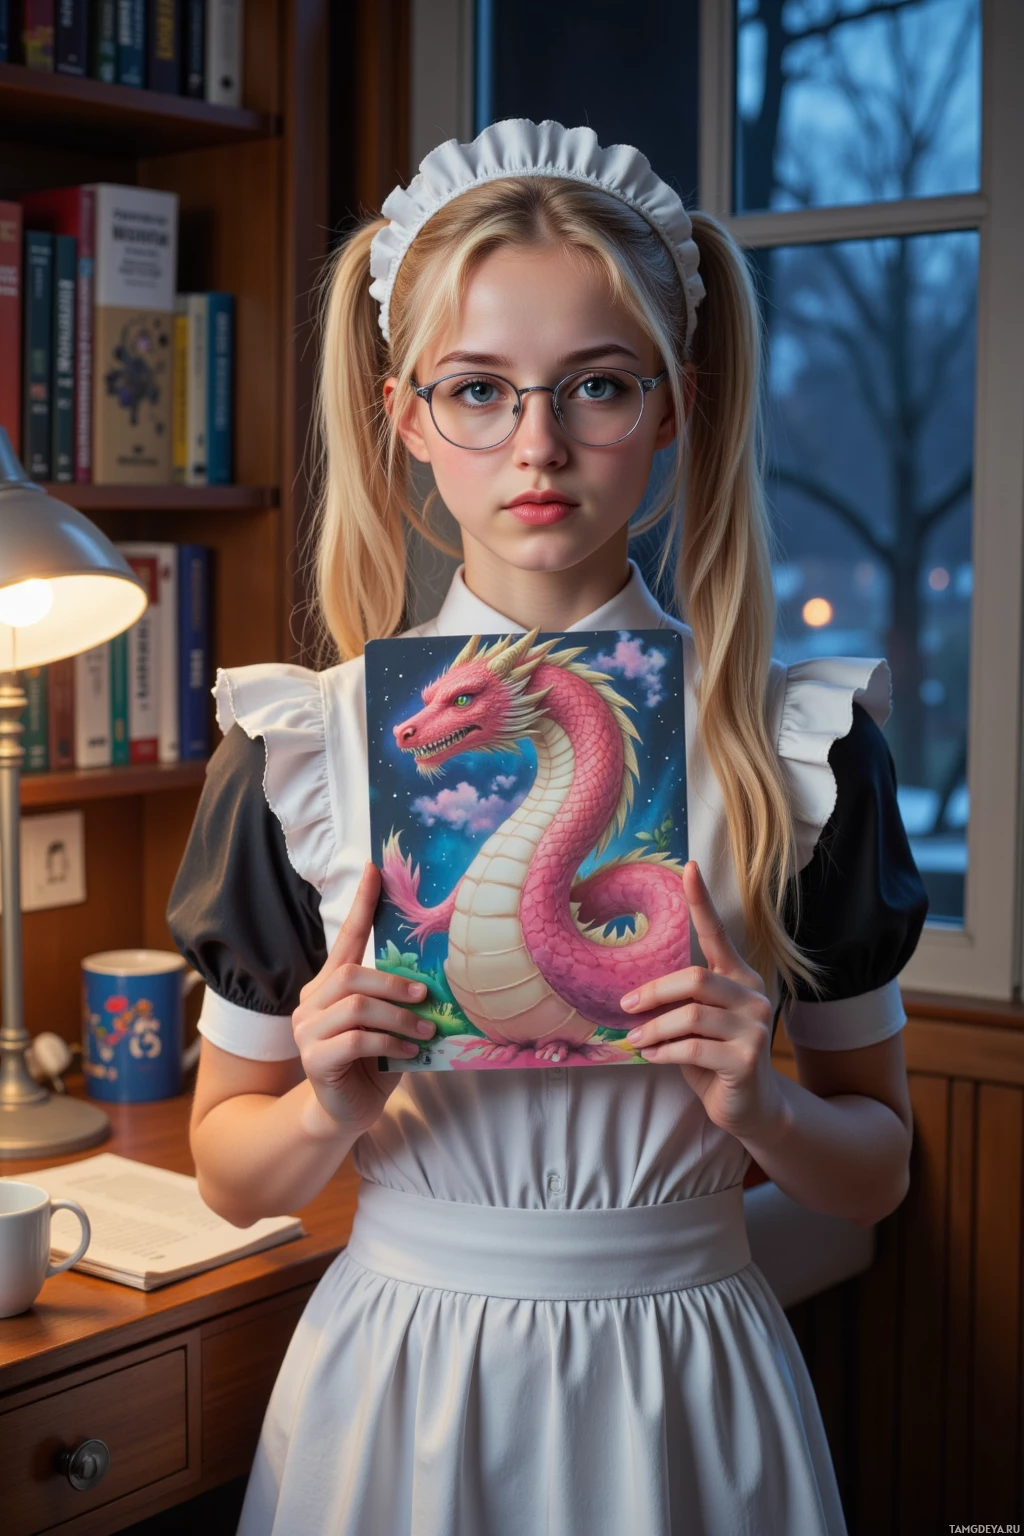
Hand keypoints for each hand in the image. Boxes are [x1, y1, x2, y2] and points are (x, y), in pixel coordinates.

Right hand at [292, 862, 435, 1137]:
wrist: (345, 1112)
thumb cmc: (372, 1064)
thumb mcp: (387, 1026)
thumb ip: (396, 1002)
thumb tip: (435, 979)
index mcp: (328, 986)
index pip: (344, 939)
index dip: (361, 905)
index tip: (375, 871)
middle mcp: (311, 1003)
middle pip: (351, 975)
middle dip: (393, 983)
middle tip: (425, 996)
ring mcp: (307, 1032)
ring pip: (355, 1006)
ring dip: (398, 1017)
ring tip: (426, 1029)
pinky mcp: (314, 1060)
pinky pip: (356, 1040)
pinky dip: (389, 1043)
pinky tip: (410, 1051)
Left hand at [619, 861, 785, 1144]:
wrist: (750, 1107)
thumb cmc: (714, 1058)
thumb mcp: (695, 1024)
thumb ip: (678, 1002)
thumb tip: (631, 990)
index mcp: (738, 977)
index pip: (718, 934)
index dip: (702, 901)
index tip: (688, 867)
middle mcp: (753, 995)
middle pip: (695, 979)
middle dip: (653, 992)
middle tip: (625, 1005)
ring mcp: (755, 1027)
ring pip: (691, 1016)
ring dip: (654, 1029)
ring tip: (635, 1040)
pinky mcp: (747, 1059)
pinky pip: (694, 1049)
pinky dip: (665, 1053)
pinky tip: (651, 1057)